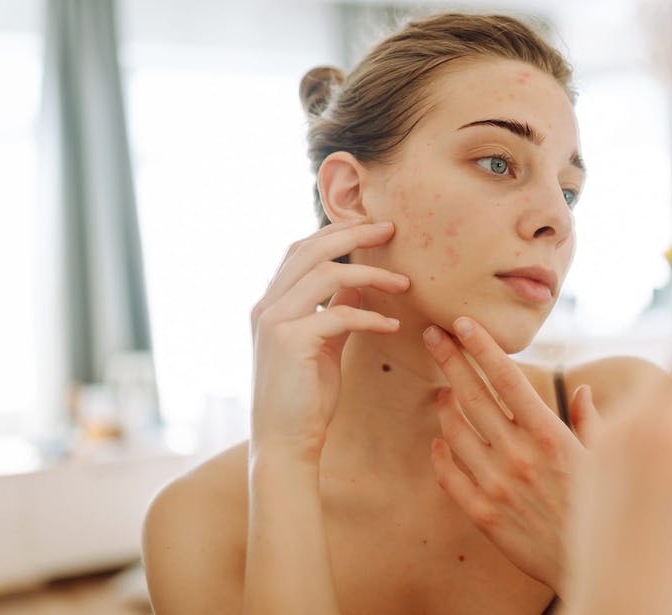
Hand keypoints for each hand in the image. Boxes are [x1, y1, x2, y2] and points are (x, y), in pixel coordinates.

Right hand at [249, 220, 408, 461]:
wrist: (285, 444)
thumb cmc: (305, 398)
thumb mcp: (322, 345)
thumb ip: (333, 311)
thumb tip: (356, 284)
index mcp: (270, 304)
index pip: (300, 250)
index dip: (335, 232)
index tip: (372, 227)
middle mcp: (266, 307)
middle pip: (311, 249)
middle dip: (354, 234)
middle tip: (392, 229)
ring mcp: (274, 322)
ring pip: (326, 274)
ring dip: (371, 273)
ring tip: (404, 283)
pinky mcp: (291, 343)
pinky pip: (338, 314)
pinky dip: (370, 316)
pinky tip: (392, 325)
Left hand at [422, 317, 600, 595]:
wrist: (595, 571)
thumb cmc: (604, 510)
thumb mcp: (607, 460)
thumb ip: (589, 421)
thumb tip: (581, 390)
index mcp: (551, 436)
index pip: (507, 379)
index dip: (483, 347)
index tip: (463, 323)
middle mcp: (520, 456)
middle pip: (473, 396)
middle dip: (450, 360)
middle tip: (432, 336)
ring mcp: (497, 486)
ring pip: (455, 432)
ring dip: (444, 405)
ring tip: (440, 390)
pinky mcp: (483, 514)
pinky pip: (450, 475)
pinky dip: (441, 453)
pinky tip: (439, 441)